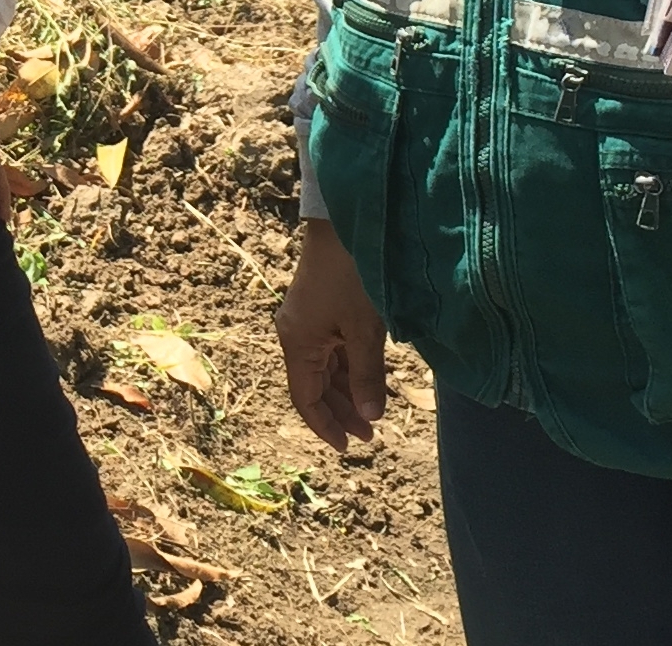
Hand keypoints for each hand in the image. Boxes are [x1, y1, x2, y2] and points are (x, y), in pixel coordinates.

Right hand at [276, 218, 387, 446]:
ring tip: (374, 412)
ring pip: (325, 370)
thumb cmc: (353, 276)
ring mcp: (308, 323)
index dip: (326, 426)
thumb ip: (367, 376)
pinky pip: (332, 351)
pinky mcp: (321, 310)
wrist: (345, 224)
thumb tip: (372, 418)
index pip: (306, 399)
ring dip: (347, 392)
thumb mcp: (364, 330)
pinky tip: (370, 379)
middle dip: (341, 412)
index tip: (348, 448)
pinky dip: (350, 369)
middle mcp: (296, 336)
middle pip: (315, 386)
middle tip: (371, 435)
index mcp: (298, 344)